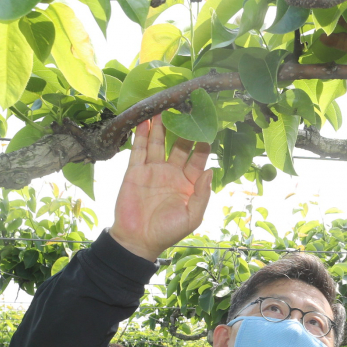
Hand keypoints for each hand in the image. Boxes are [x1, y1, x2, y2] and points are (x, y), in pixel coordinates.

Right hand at [110, 120, 212, 261]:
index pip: (198, 157)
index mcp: (189, 183)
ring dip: (162, 126)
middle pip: (179, 145)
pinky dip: (142, 134)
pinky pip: (139, 149)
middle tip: (188, 107)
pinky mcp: (135, 171)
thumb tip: (210, 170)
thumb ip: (202, 194)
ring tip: (166, 106)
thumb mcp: (192, 216)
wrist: (137, 241)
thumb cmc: (167, 232)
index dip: (203, 142)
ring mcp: (153, 170)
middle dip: (184, 127)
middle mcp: (172, 173)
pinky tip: (146, 120)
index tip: (209, 124)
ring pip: (159, 143)